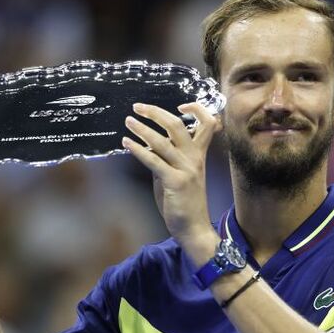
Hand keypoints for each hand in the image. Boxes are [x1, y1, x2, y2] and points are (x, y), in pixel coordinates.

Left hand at [123, 102, 221, 256]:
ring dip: (142, 129)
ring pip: (163, 141)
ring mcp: (186, 170)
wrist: (194, 228)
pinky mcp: (175, 182)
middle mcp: (194, 159)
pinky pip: (154, 160)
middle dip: (156, 112)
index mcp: (198, 155)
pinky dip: (138, 149)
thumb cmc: (185, 202)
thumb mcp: (178, 175)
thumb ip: (167, 159)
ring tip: (128, 121)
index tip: (180, 104)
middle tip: (138, 107)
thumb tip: (149, 146)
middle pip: (178, 125)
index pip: (207, 123)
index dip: (196, 109)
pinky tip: (126, 143)